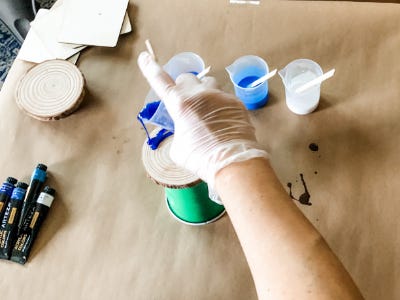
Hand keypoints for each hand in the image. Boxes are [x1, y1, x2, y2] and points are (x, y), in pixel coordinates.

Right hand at [138, 51, 267, 191]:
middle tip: (187, 103)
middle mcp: (199, 94)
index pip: (160, 80)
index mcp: (179, 103)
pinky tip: (223, 121)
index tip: (144, 57)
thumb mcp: (178, 146)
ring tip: (207, 111)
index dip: (150, 68)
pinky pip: (224, 97)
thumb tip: (185, 128)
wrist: (231, 161)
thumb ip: (179, 129)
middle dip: (184, 87)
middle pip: (187, 77)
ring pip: (208, 83)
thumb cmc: (199, 157)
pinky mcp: (235, 102)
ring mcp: (219, 96)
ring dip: (204, 92)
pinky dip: (220, 106)